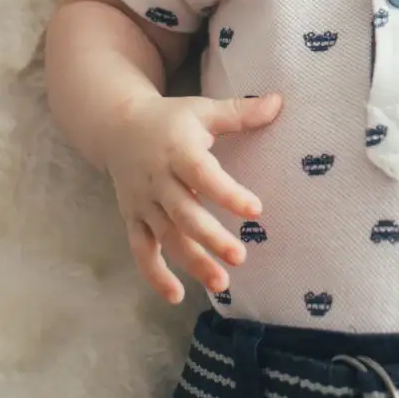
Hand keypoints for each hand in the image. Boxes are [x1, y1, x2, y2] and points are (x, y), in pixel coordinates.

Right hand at [102, 92, 282, 304]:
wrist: (118, 127)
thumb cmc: (171, 119)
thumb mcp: (204, 110)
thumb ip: (240, 112)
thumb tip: (280, 102)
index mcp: (177, 151)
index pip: (203, 175)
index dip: (228, 194)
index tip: (256, 210)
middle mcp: (158, 180)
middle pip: (184, 214)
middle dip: (212, 238)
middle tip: (241, 257)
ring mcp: (143, 203)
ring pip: (166, 237)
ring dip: (192, 262)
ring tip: (222, 283)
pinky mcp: (133, 219)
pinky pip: (141, 251)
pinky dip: (154, 275)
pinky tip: (177, 296)